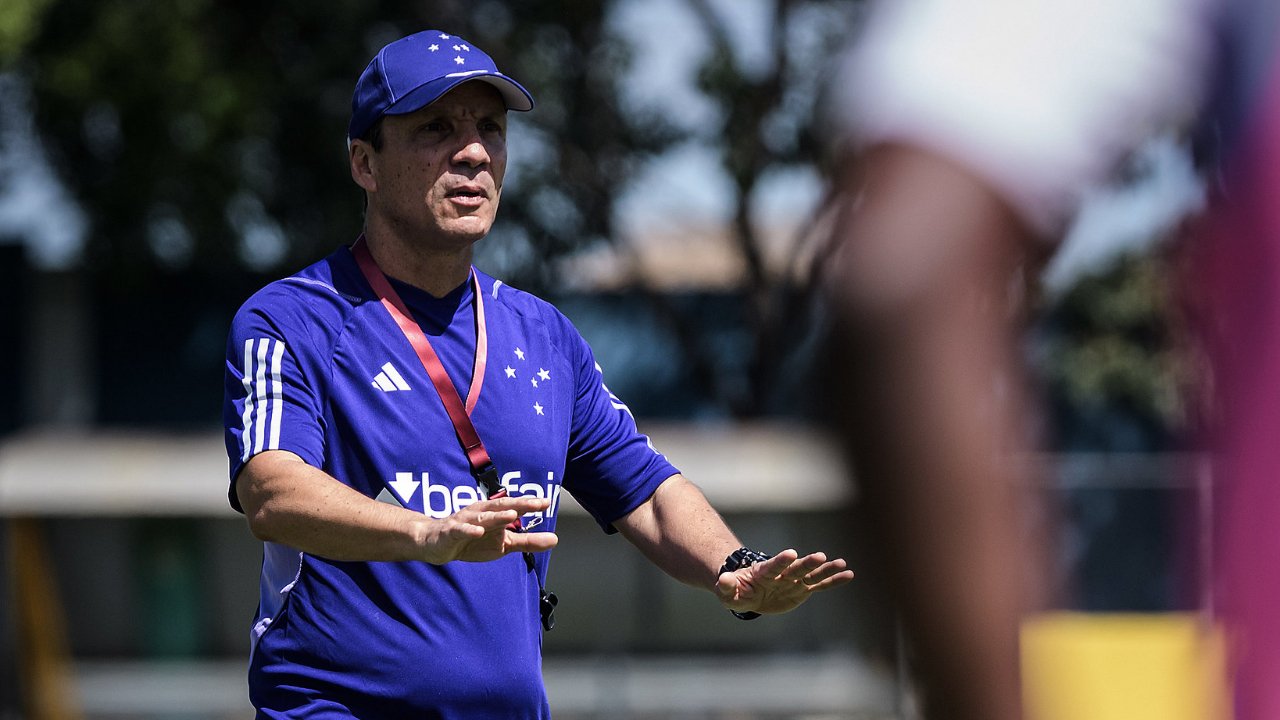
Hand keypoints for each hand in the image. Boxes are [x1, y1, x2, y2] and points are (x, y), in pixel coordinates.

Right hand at [419, 495, 558, 563]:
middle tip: (536, 503)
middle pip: (501, 507)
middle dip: (519, 504)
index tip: (547, 503)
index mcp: (494, 513)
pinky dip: (469, 530)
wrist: (434, 543)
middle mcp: (481, 513)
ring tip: (512, 515)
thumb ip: (528, 541)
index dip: (529, 504)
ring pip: (483, 518)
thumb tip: (555, 539)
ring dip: (497, 516)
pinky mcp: (451, 532)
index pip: (514, 507)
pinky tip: (479, 532)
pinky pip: (460, 530)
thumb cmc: (472, 539)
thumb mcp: (503, 543)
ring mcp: (465, 522)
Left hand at [716, 549, 853, 614]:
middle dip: (807, 563)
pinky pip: (820, 585)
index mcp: (764, 573)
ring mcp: (794, 581)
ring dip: (825, 569)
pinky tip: (848, 575)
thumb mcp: (728, 592)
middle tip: (821, 556)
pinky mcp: (802, 590)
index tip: (791, 553)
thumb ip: (727, 586)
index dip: (781, 560)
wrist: (749, 592)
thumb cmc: (737, 591)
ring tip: (842, 563)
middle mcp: (782, 574)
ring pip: (812, 575)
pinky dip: (833, 581)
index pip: (773, 565)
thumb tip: (723, 580)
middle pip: (796, 568)